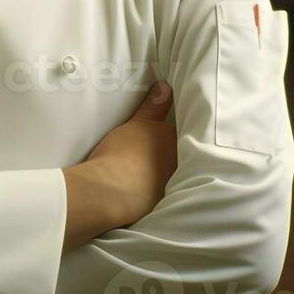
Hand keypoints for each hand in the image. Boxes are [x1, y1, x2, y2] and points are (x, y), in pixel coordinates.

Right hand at [62, 82, 174, 250]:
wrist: (109, 191)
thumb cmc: (123, 152)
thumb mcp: (138, 123)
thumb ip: (154, 105)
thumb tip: (166, 87)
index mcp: (178, 144)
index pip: (184, 133)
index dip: (173, 133)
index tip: (161, 133)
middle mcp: (181, 167)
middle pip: (180, 155)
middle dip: (172, 154)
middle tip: (152, 152)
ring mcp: (171, 188)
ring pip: (171, 176)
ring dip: (163, 173)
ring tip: (146, 169)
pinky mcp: (158, 207)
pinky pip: (158, 193)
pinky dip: (152, 190)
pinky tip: (140, 189)